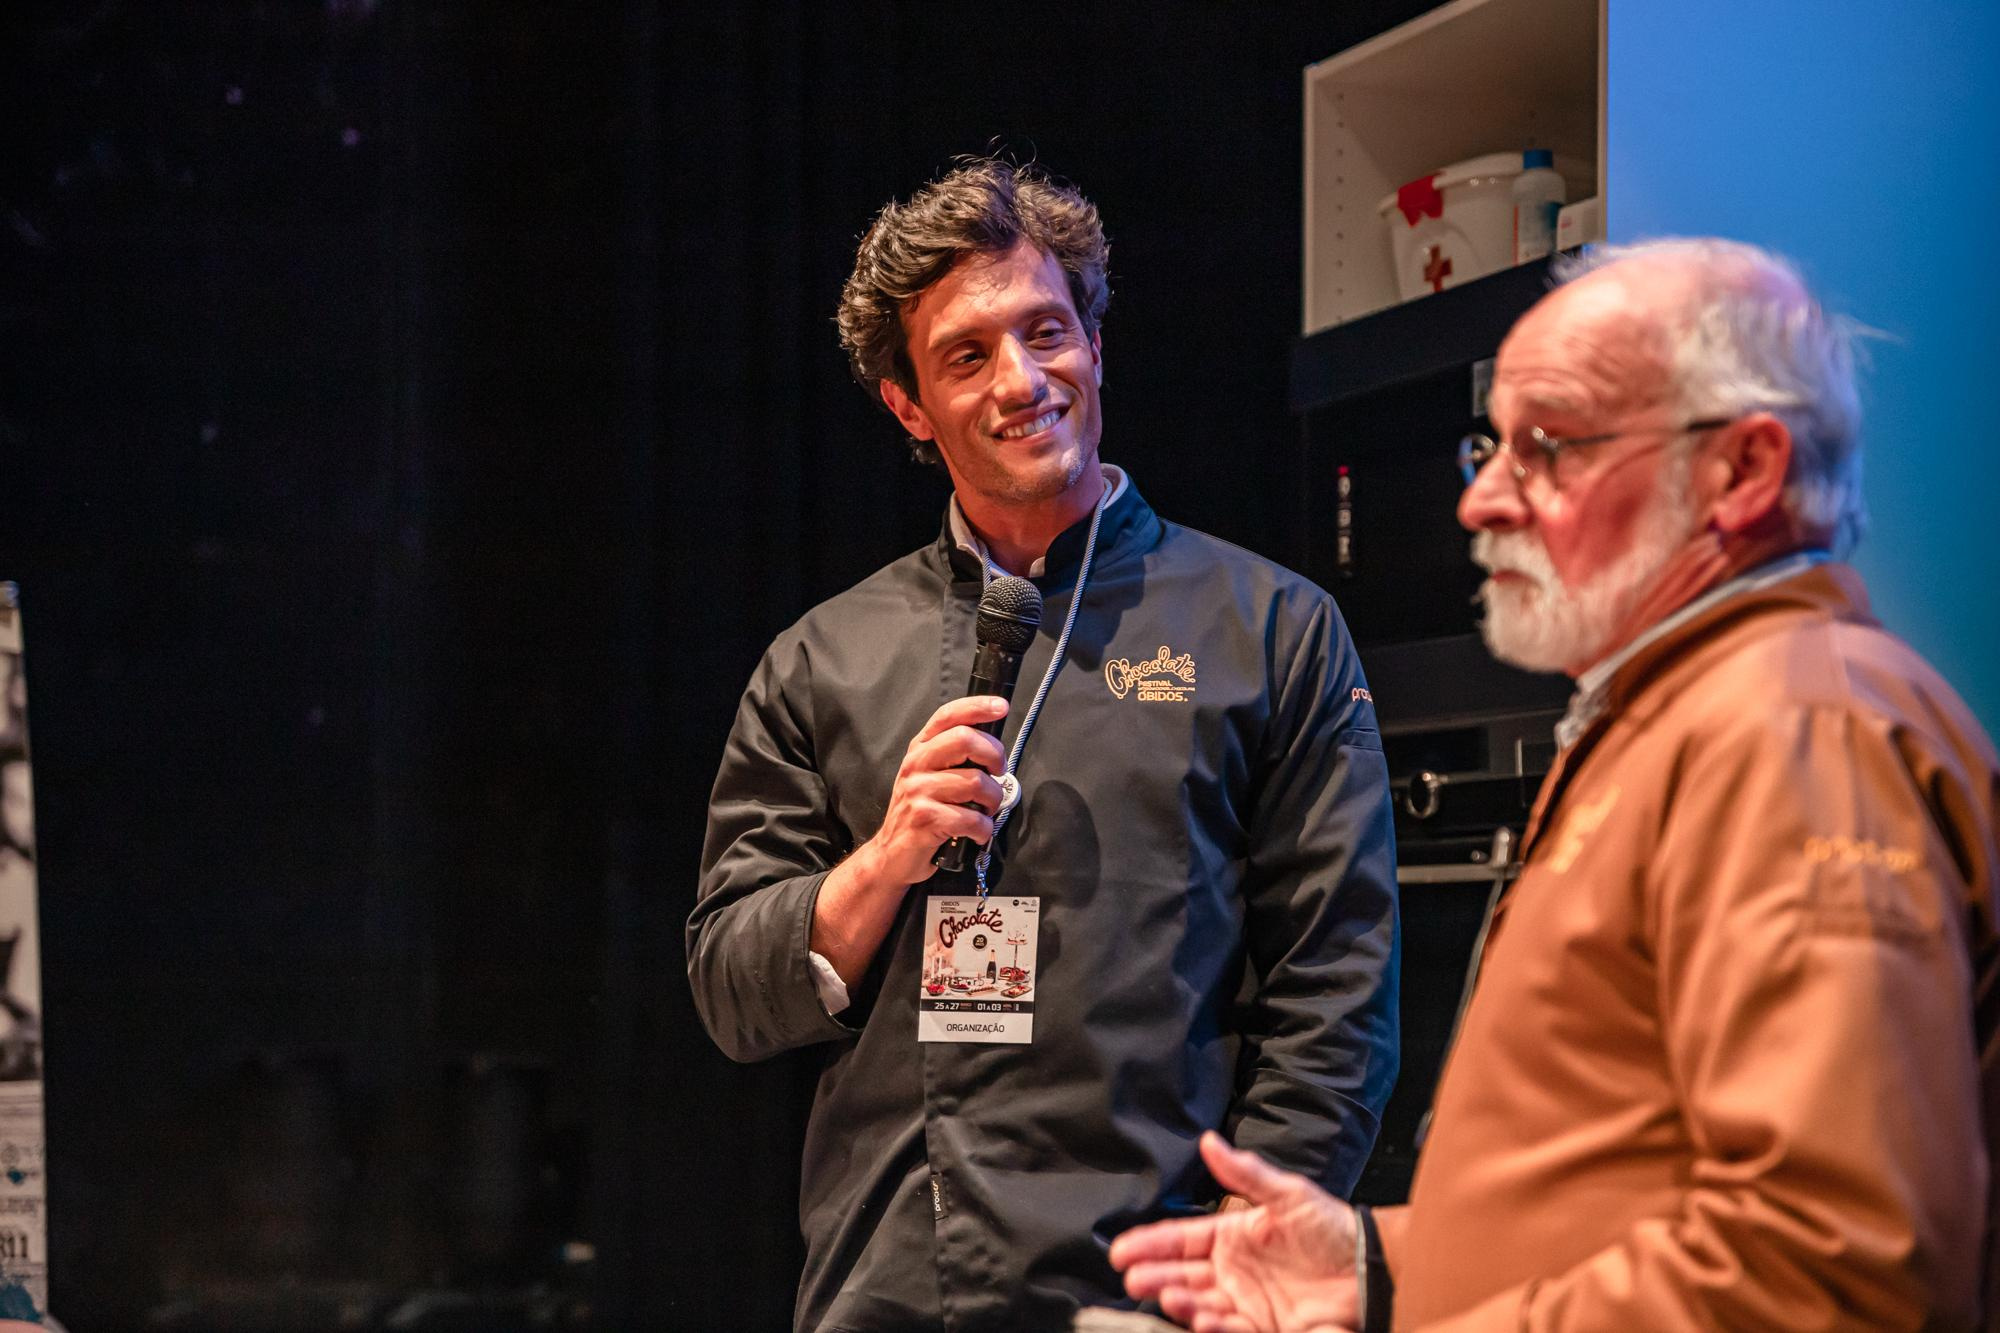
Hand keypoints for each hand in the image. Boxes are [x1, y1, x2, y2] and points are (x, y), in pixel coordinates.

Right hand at [857, 695, 1008, 887]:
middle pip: (965, 739)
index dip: (977, 707)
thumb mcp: (929, 776)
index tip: (1001, 707)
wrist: (891, 855)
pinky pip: (971, 818)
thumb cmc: (920, 813)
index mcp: (920, 749)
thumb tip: (991, 744)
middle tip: (998, 773)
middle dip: (994, 755)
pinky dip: (983, 828)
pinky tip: (977, 832)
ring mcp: (918, 791)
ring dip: (992, 800)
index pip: (948, 715)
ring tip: (986, 810)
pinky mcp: (925, 819)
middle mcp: (916, 765)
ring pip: (976, 782)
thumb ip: (952, 756)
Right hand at [1110, 1132, 1359, 1332]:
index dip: (1150, 1244)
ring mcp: (1245, 1302)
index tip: (1121, 1250)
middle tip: (1131, 1278)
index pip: (1180, 1240)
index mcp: (1230, 1236)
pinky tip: (1201, 1316)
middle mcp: (1231, 1271)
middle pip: (1182, 1275)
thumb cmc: (1330, 1227)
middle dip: (1154, 1277)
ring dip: (1181, 1301)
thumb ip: (1245, 1173)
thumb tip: (1209, 1141)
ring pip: (1201, 1304)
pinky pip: (1232, 1329)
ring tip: (1167, 1295)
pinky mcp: (1264, 1328)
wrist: (1370, 1267)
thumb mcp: (1287, 1193)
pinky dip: (1213, 1325)